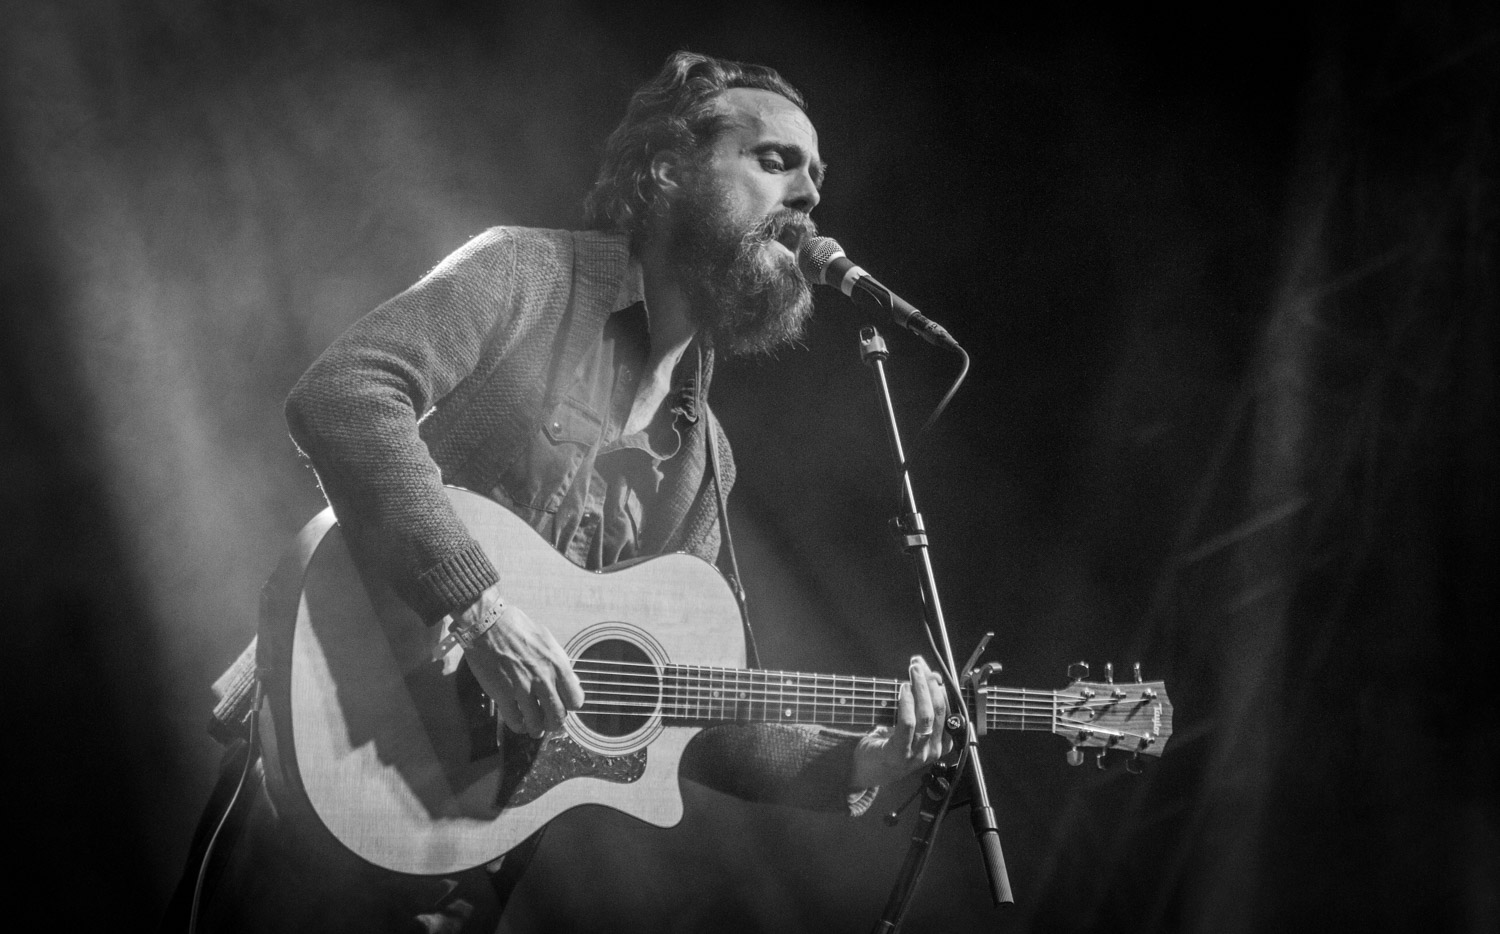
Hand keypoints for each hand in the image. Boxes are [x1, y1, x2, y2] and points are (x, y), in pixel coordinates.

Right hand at [454, 585, 584, 736]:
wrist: (488, 624)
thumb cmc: (518, 629)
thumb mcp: (548, 641)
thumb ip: (560, 663)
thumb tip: (572, 681)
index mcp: (558, 665)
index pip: (575, 700)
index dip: (569, 706)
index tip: (563, 706)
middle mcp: (543, 678)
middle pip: (557, 716)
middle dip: (554, 723)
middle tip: (549, 724)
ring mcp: (522, 687)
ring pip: (536, 723)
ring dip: (536, 729)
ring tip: (534, 729)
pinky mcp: (502, 693)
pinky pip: (514, 720)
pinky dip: (518, 726)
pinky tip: (518, 723)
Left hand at [849, 655, 951, 789]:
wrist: (866, 770)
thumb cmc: (889, 744)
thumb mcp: (910, 725)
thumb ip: (920, 703)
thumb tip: (928, 675)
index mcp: (942, 743)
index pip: (948, 710)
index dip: (940, 687)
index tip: (930, 670)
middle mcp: (934, 750)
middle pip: (939, 710)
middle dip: (930, 684)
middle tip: (919, 666)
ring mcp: (918, 754)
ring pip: (926, 716)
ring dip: (920, 689)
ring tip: (912, 672)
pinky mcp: (900, 754)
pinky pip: (908, 724)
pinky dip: (907, 704)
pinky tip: (903, 690)